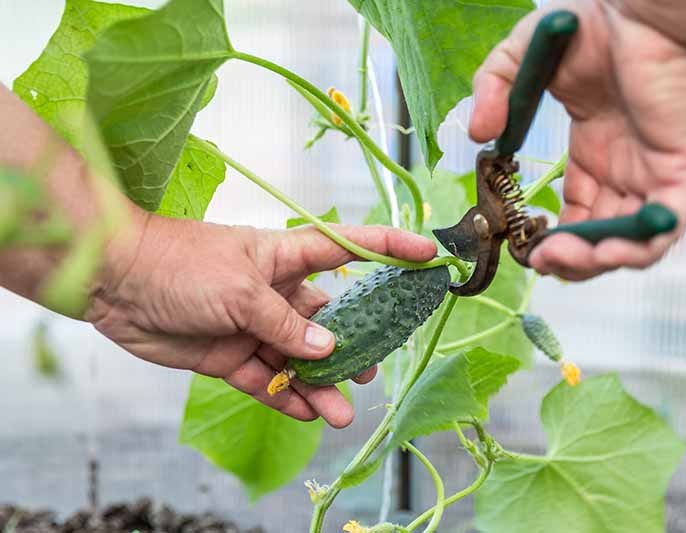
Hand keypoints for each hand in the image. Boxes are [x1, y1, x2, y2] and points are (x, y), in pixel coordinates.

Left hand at [87, 210, 436, 427]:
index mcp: (286, 257)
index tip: (428, 257)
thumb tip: (328, 351)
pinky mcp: (232, 355)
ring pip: (301, 359)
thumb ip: (285, 324)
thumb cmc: (180, 263)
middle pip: (329, 319)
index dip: (391, 248)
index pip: (349, 247)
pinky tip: (307, 414)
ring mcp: (256, 325)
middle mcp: (277, 291)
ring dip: (322, 384)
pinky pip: (268, 380)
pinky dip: (287, 397)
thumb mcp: (240, 290)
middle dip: (354, 344)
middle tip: (374, 369)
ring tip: (342, 412)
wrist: (116, 283)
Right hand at [470, 0, 685, 279]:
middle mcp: (625, 168)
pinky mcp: (678, 164)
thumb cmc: (591, 23)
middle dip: (572, 260)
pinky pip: (667, 221)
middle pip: (602, 236)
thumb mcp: (521, 60)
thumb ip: (492, 93)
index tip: (525, 249)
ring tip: (563, 258)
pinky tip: (606, 250)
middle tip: (541, 261)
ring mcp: (653, 169)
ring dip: (599, 261)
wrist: (640, 4)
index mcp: (595, 152)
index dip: (553, 239)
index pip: (578, 213)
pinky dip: (640, 245)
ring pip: (634, 240)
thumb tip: (476, 136)